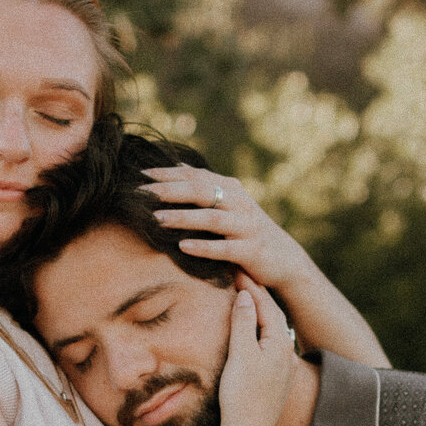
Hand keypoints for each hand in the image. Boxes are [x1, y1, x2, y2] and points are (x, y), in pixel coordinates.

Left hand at [141, 164, 315, 297]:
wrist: (285, 259)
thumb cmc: (246, 231)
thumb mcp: (229, 204)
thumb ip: (206, 187)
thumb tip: (177, 166)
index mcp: (230, 188)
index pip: (195, 176)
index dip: (167, 174)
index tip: (140, 174)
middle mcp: (239, 203)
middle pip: (201, 192)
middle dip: (168, 191)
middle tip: (141, 194)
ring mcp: (247, 226)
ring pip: (212, 219)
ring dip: (182, 218)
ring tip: (156, 219)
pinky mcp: (252, 251)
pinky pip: (225, 249)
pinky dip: (204, 247)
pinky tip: (182, 247)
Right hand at [214, 277, 298, 425]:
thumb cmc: (243, 394)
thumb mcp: (241, 353)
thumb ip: (243, 322)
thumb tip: (244, 295)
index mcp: (280, 342)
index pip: (266, 304)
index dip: (251, 286)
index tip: (236, 268)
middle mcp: (286, 352)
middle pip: (271, 315)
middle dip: (256, 295)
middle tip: (240, 275)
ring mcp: (281, 367)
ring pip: (269, 330)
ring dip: (256, 312)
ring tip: (243, 297)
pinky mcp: (273, 380)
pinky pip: (266, 344)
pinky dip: (256, 330)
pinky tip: (248, 331)